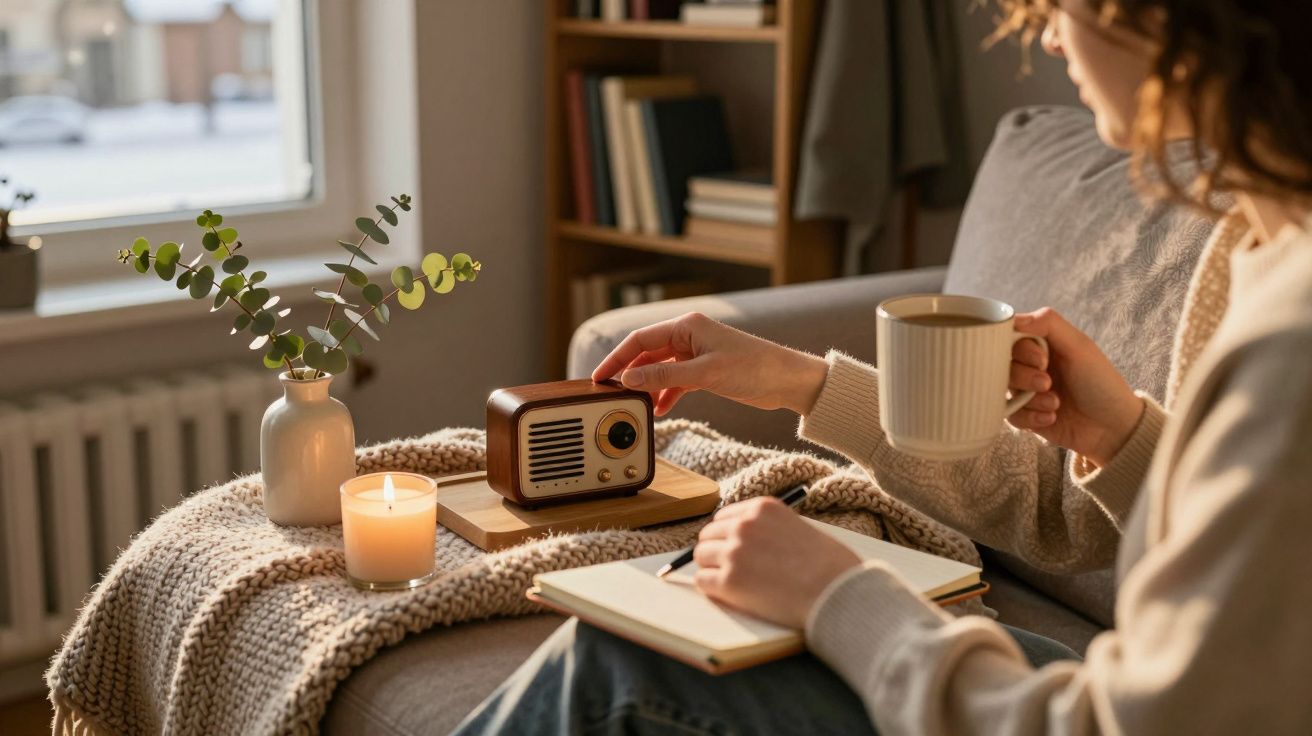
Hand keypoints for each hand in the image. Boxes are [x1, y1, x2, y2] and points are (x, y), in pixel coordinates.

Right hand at [591, 312, 828, 416]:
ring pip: (661, 370)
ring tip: (637, 406)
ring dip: (649, 388)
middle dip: (631, 375)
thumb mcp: (705, 373)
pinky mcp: (706, 371)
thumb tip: (629, 378)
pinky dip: (667, 395)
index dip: (617, 358)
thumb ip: (665, 376)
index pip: (640, 339)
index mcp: (687, 326)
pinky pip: (676, 382)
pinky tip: (661, 409)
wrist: (787, 381)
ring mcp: (697, 354)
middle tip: (614, 395)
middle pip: (647, 354)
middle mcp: (689, 336)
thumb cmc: (754, 367)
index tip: (599, 377)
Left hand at [692, 497, 860, 628]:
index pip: (723, 517)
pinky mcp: (729, 581)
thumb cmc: (829, 565)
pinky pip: (702, 582)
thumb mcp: (799, 527)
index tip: (732, 548)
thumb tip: (744, 542)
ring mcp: (734, 552)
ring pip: (701, 557)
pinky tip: (729, 594)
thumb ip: (769, 528)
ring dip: (712, 569)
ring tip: (733, 583)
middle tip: (730, 569)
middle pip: (707, 535)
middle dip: (716, 551)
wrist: (836, 591)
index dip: (726, 535)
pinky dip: (712, 589)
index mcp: (762, 508)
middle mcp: (744, 525)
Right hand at [1009, 308, 1145, 466]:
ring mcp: (1026, 391)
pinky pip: (1011, 415)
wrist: (1113, 426)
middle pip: (1001, 364)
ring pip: (1003, 391)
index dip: (1019, 348)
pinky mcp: (1025, 416)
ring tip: (1056, 403)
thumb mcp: (1079, 346)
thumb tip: (1013, 318)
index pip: (1009, 337)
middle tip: (1047, 382)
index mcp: (1041, 344)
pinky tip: (1052, 417)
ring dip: (1030, 398)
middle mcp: (1029, 365)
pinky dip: (1031, 417)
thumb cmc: (1100, 382)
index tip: (1041, 359)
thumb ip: (1048, 324)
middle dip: (1024, 376)